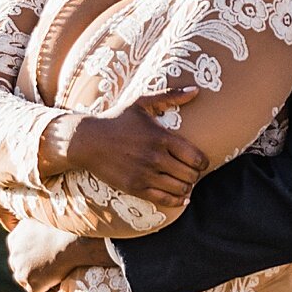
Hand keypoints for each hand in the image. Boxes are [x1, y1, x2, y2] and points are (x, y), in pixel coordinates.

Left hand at [9, 227, 115, 291]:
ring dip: (37, 279)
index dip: (30, 254)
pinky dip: (46, 289)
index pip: (17, 250)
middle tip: (48, 267)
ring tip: (54, 274)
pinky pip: (37, 290)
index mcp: (14, 237)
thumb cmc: (63, 228)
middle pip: (19, 266)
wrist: (73, 242)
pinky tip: (57, 282)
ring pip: (26, 279)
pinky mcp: (31, 283)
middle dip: (31, 267)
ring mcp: (20, 270)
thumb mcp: (41, 218)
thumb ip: (32, 224)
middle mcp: (14, 254)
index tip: (42, 255)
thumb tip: (29, 216)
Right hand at [62, 94, 206, 207]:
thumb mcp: (142, 103)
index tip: (201, 161)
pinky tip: (181, 198)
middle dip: (195, 175)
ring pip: (180, 189)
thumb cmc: (117, 119)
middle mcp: (155, 157)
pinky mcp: (135, 187)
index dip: (203, 162)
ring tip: (185, 183)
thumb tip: (196, 90)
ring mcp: (145, 174)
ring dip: (187, 187)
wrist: (88, 140)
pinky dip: (177, 201)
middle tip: (192, 172)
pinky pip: (164, 200)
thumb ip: (170, 96)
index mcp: (161, 137)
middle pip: (190, 175)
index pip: (196, 157)